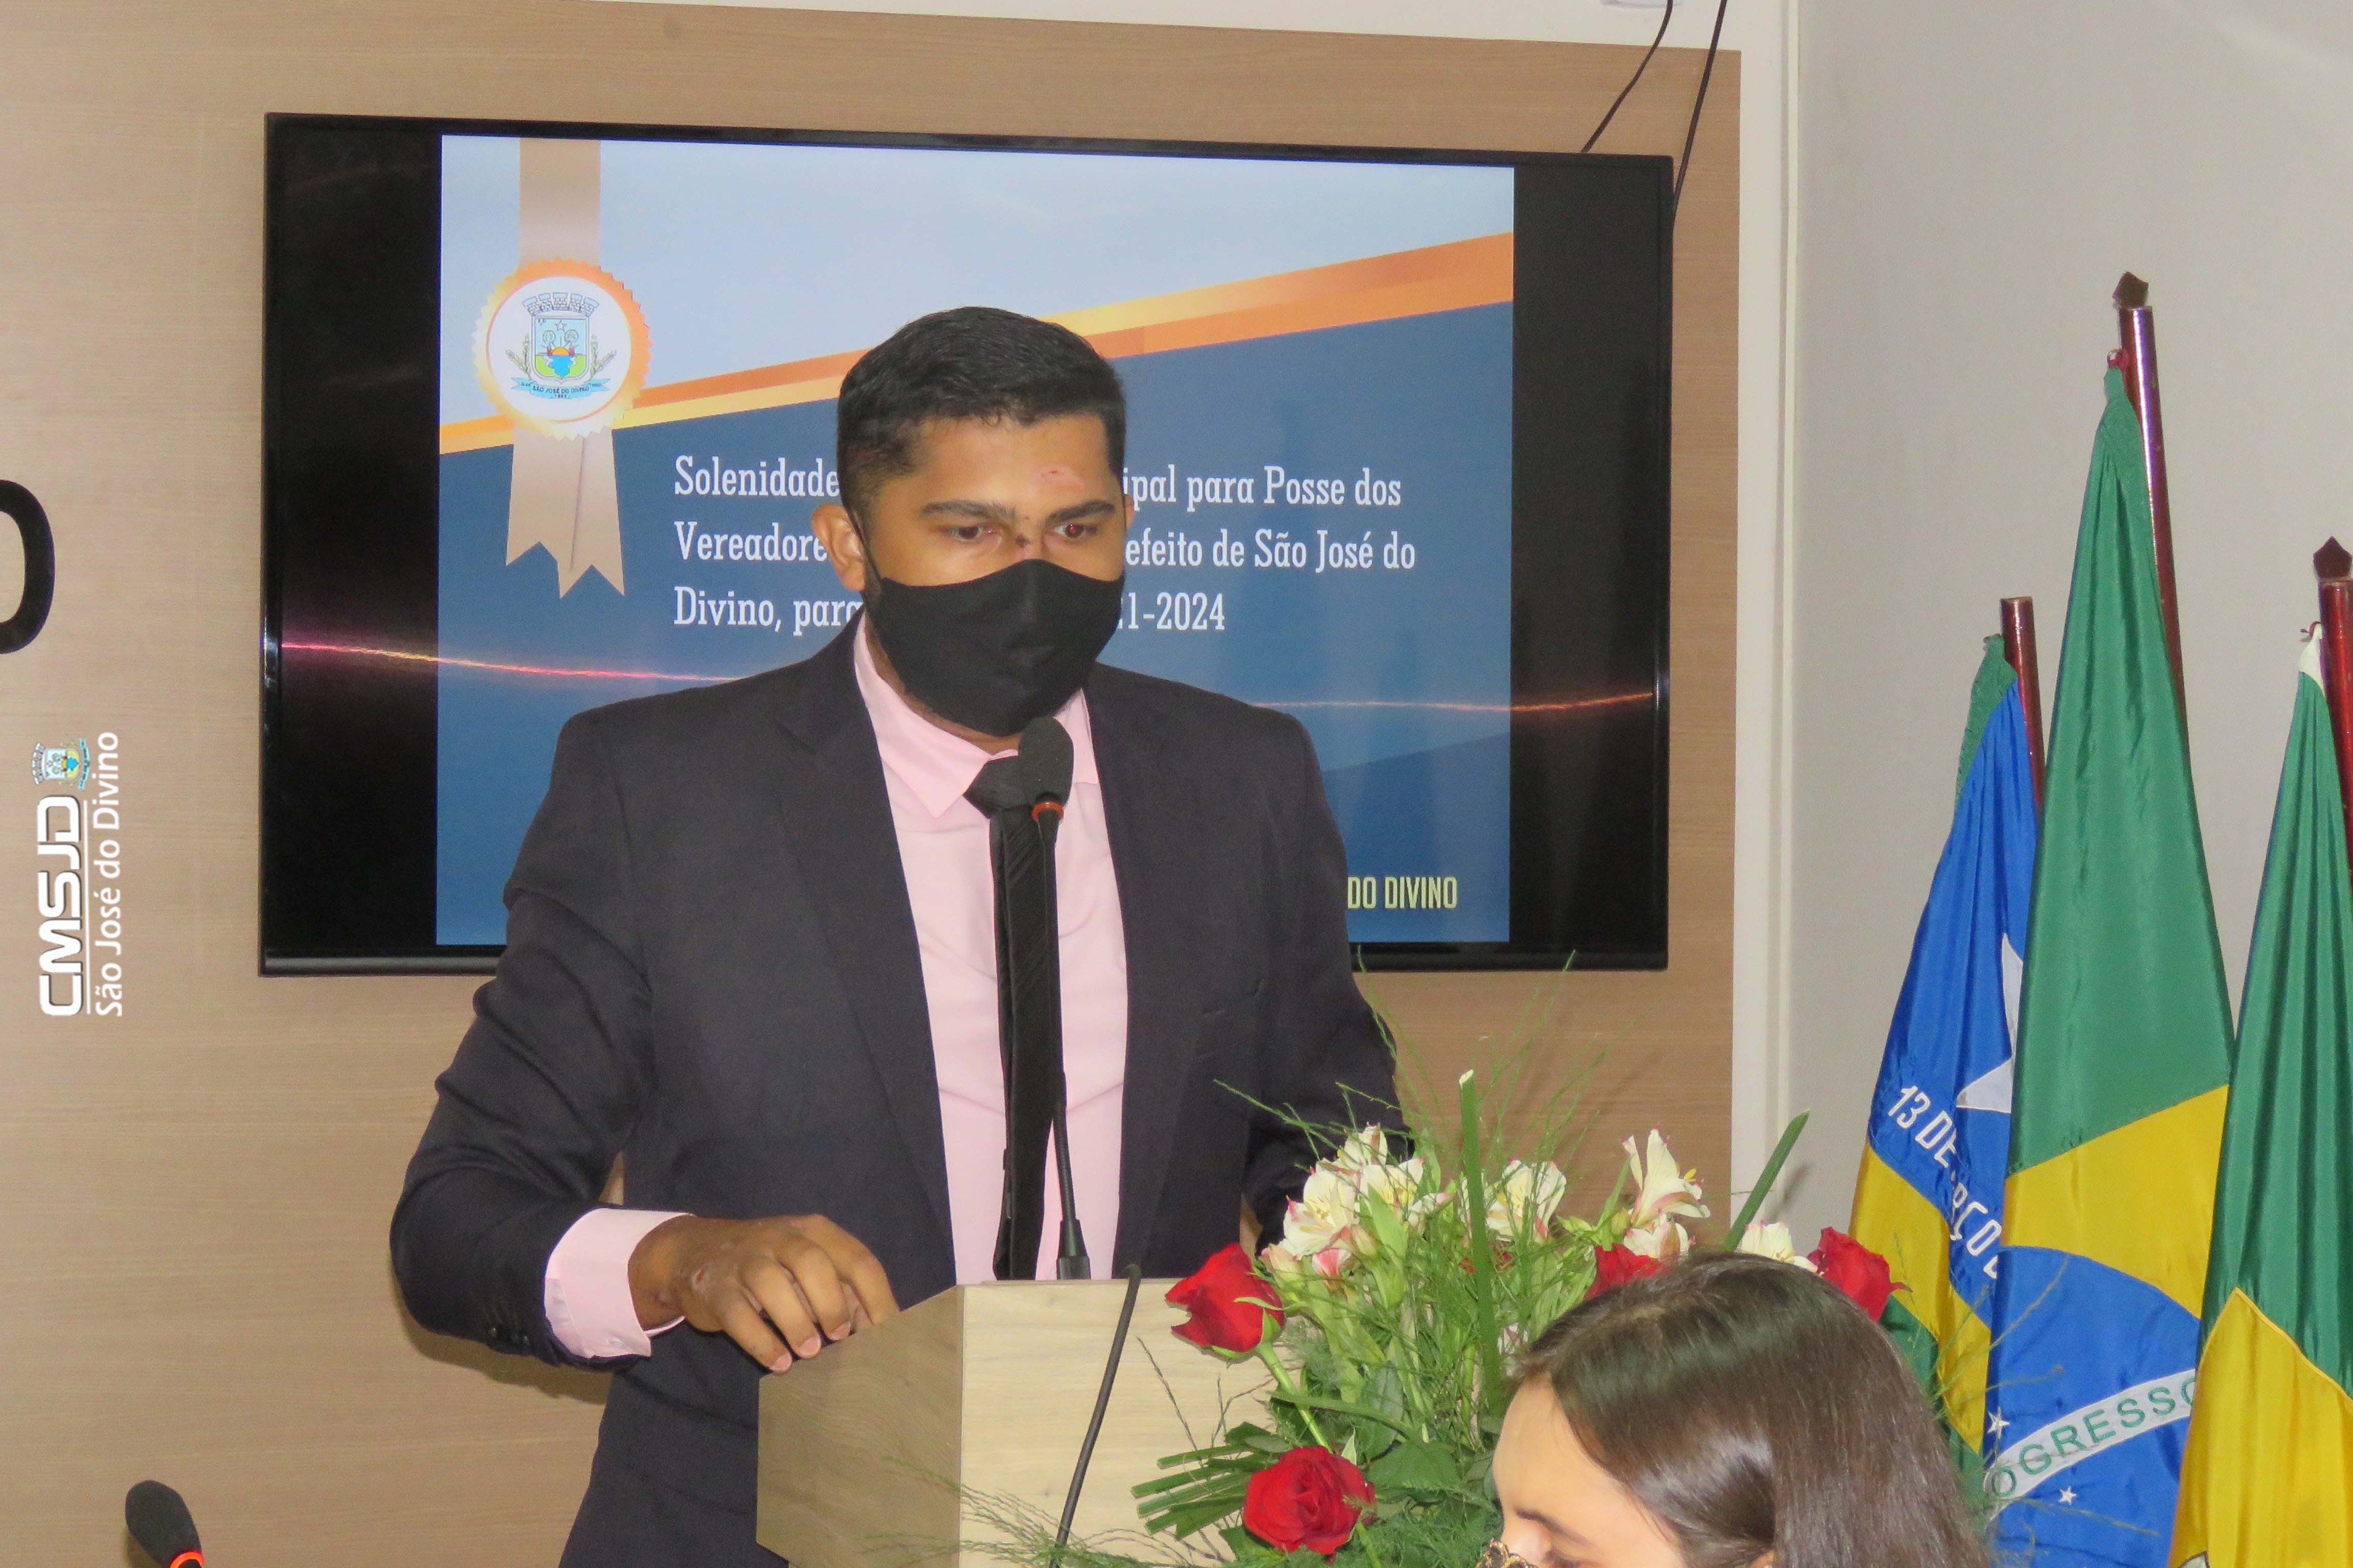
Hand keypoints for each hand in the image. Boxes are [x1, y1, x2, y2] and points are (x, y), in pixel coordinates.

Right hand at [627, 1214, 899, 1370]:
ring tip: (809, 1353)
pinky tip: (779, 1363)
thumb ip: (842, 1291)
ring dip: (795, 1322)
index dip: (876, 1297)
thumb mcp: (807, 1267)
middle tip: (839, 1337)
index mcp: (814, 1232)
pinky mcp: (715, 1288)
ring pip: (771, 1285)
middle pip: (812, 1262)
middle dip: (831, 1302)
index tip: (887, 1333)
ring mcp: (744, 1261)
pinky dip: (761, 1342)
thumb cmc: (771, 1264)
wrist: (696, 1251)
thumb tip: (880, 1330)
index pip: (856, 1259)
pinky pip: (737, 1314)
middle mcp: (780, 1238)